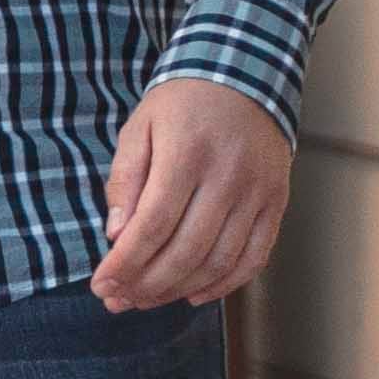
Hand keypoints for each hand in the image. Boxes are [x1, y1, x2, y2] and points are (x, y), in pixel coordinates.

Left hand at [92, 76, 295, 312]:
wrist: (246, 78)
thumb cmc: (180, 107)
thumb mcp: (138, 130)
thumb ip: (125, 181)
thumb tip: (116, 235)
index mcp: (187, 155)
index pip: (153, 225)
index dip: (125, 263)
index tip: (100, 284)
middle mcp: (228, 177)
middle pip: (186, 250)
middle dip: (146, 284)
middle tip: (117, 300)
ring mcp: (259, 193)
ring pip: (220, 260)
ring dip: (179, 289)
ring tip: (145, 300)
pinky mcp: (278, 203)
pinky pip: (255, 256)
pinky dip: (225, 284)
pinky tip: (192, 295)